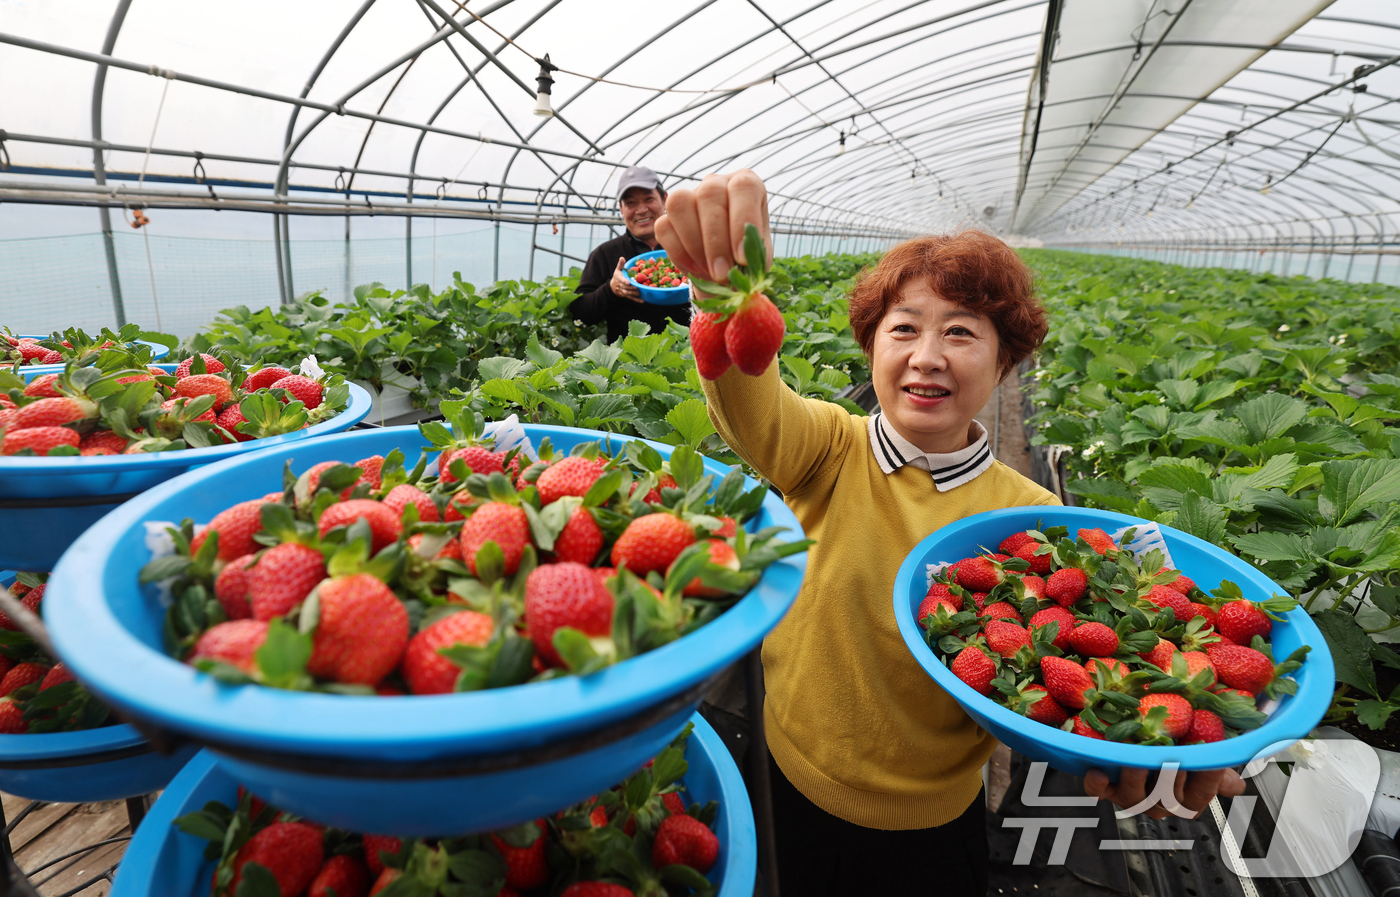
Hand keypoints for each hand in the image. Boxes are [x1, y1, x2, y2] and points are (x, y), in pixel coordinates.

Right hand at [610, 257, 641, 302]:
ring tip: (639, 292)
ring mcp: (622, 291)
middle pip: (625, 287)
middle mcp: (620, 285)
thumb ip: (621, 264)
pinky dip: (636, 300)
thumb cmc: (618, 276)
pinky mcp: (626, 295)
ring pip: (628, 293)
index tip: (628, 282)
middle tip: (637, 287)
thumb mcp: (618, 269)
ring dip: (633, 293)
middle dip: (631, 288)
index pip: (621, 280)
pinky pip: (631, 298)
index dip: (624, 281)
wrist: (613, 286)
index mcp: (618, 278)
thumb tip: (622, 257)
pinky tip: (642, 301)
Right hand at [656, 170, 772, 283]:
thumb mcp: (757, 255)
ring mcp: (689, 196)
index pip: (743, 187)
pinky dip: (679, 253)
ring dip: (694, 244)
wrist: (725, 268)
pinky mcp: (667, 216)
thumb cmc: (745, 254)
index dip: (742, 221)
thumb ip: (753, 255)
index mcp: (746, 185)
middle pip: (709, 194)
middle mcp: (716, 184)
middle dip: (716, 241)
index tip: (742, 258)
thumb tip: (744, 265)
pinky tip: (695, 268)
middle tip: (722, 273)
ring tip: (709, 271)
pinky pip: (664, 227)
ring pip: (680, 203)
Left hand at [1083, 766, 1245, 819]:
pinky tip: (1099, 771)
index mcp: (1182, 799)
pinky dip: (1097, 784)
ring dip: (1136, 779)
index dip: (1204, 783)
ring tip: (1139, 760)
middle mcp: (1156, 802)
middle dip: (1170, 778)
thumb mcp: (1200, 758)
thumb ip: (1217, 772)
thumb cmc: (1175, 750)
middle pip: (1166, 800)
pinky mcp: (1105, 786)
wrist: (1137, 736)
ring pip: (1135, 797)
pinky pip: (1098, 791)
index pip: (1198, 800)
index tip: (1207, 763)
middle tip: (1174, 758)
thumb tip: (1237, 786)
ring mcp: (1130, 795)